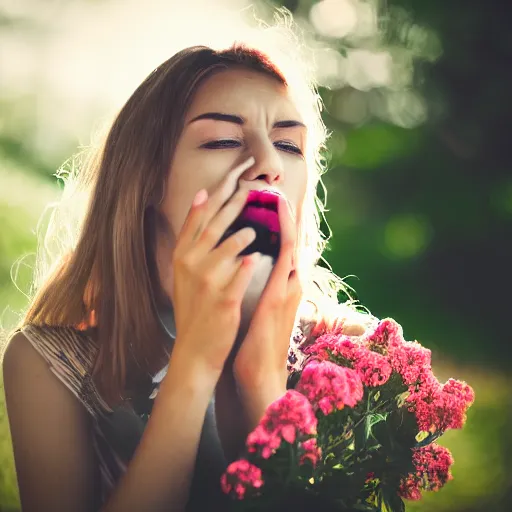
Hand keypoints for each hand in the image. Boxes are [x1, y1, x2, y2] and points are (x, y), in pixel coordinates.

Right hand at [169, 157, 260, 376]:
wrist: (195, 349)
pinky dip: (251, 262)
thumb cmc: (195, 310)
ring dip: (246, 231)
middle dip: (235, 200)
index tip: (230, 174)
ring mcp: (207, 280)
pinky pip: (242, 273)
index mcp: (182, 256)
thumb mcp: (185, 275)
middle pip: (215, 224)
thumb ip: (194, 243)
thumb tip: (204, 203)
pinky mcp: (224, 298)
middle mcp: (191, 264)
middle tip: (252, 183)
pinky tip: (260, 255)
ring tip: (260, 223)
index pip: (197, 218)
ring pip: (230, 244)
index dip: (214, 194)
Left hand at [233, 195, 302, 424]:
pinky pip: (285, 257)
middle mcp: (290, 283)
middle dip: (288, 217)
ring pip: (293, 244)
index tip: (272, 204)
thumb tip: (253, 271)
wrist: (258, 370)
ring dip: (289, 220)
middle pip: (293, 243)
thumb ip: (261, 288)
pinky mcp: (281, 294)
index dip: (281, 226)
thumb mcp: (259, 308)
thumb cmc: (254, 340)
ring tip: (282, 194)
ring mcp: (289, 287)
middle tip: (279, 190)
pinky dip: (285, 235)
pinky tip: (281, 217)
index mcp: (283, 286)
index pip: (284, 249)